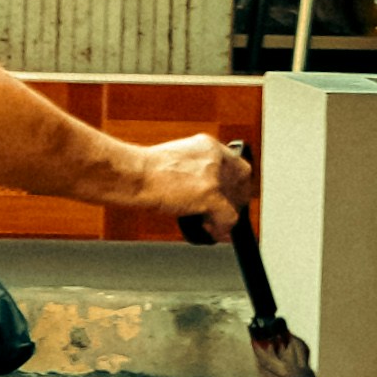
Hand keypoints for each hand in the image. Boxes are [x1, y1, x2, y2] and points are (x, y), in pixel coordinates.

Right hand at [132, 132, 253, 239]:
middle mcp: (214, 157)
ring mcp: (214, 176)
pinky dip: (219, 229)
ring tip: (209, 223)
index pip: (236, 162)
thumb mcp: (175, 161)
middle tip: (222, 213)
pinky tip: (207, 231)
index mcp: (206, 145)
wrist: (133, 174)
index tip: (230, 194)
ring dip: (225, 215)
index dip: (235, 181)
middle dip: (236, 199)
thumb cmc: (143, 171)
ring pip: (237, 201)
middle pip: (243, 180)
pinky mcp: (210, 194)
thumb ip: (195, 171)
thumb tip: (204, 191)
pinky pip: (228, 218)